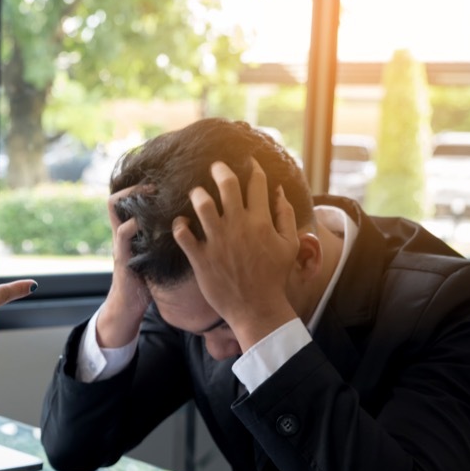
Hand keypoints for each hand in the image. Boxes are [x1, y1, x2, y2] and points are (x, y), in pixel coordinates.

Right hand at [96, 186, 152, 347]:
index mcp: (129, 231)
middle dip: (133, 187)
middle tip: (154, 185)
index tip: (159, 182)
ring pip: (115, 208)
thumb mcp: (156, 253)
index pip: (124, 200)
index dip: (136, 187)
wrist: (130, 305)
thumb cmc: (147, 279)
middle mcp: (121, 233)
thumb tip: (191, 225)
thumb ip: (164, 238)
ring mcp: (119, 243)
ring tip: (152, 195)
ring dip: (133, 198)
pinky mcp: (121, 256)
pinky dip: (136, 224)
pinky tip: (152, 223)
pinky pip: (124, 233)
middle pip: (115, 198)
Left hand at [172, 159, 298, 350]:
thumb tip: (278, 190)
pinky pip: (183, 233)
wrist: (257, 308)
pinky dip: (179, 224)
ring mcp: (218, 241)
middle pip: (227, 185)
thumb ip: (285, 215)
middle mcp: (239, 226)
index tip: (246, 161)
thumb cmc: (274, 277)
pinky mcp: (201, 257)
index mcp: (261, 222)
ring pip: (202, 204)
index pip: (256, 184)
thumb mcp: (289, 245)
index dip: (252, 168)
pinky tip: (182, 223)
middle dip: (220, 170)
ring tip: (196, 194)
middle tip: (214, 167)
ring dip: (197, 194)